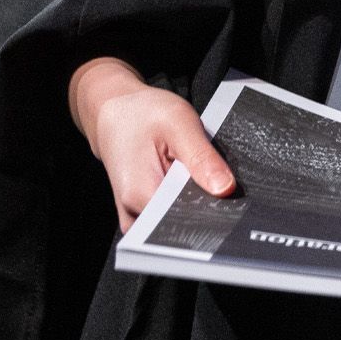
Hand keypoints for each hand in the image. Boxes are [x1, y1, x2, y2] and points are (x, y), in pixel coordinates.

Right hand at [69, 58, 234, 230]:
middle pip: (184, 224)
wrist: (114, 116)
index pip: (188, 220)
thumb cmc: (141, 115)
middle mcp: (135, 216)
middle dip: (205, 205)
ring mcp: (137, 220)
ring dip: (194, 203)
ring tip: (191, 174)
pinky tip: (184, 182)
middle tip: (209, 176)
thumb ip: (201, 157)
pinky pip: (171, 220)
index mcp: (140, 196)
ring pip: (179, 223)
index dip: (213, 208)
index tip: (226, 193)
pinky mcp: (142, 218)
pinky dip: (184, 202)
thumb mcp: (177, 122)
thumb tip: (226, 189)